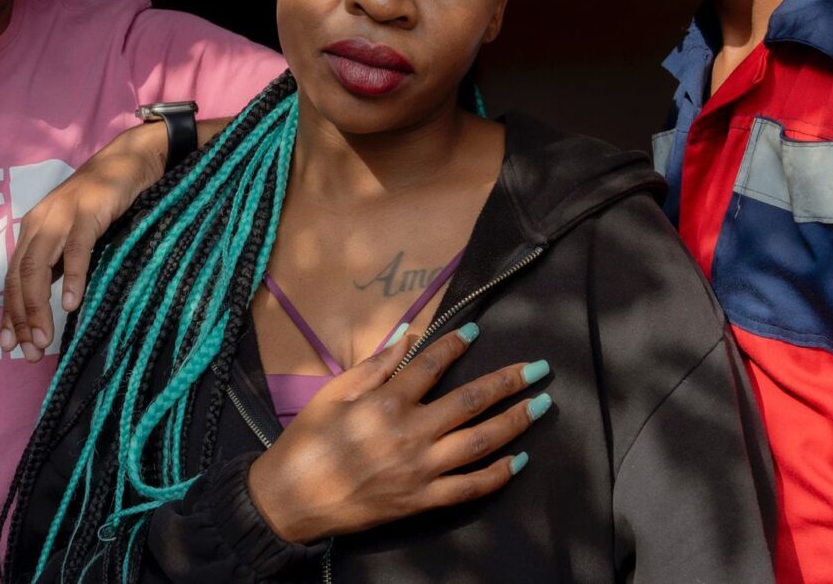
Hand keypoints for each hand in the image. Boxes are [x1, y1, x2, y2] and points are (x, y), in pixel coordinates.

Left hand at [1, 118, 229, 359]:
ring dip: (38, 306)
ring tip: (44, 338)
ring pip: (38, 267)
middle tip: (28, 353)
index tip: (9, 347)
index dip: (9, 314)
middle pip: (20, 277)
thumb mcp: (73, 234)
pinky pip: (75, 250)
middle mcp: (39, 224)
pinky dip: (71, 277)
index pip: (12, 279)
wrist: (129, 161)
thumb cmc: (103, 202)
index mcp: (33, 231)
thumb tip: (50, 302)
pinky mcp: (88, 212)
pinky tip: (71, 303)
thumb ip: (59, 261)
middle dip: (21, 318)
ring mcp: (61, 216)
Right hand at [246, 323, 551, 543]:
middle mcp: (410, 433)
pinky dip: (497, 475)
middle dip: (509, 382)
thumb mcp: (332, 392)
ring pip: (480, 442)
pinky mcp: (422, 500)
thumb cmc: (308, 441)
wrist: (291, 500)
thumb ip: (374, 366)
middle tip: (539, 368)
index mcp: (386, 402)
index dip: (455, 344)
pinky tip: (518, 460)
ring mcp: (420, 470)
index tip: (475, 330)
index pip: (431, 365)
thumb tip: (407, 336)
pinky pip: (468, 488)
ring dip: (515, 422)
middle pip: (471, 401)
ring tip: (542, 404)